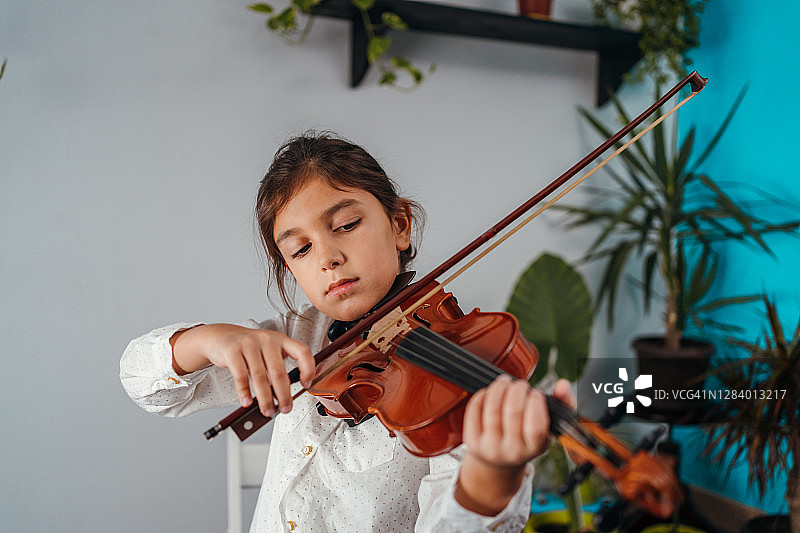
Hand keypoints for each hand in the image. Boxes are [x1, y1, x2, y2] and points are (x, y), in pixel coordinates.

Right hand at [171, 324, 313, 415]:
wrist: (220, 336)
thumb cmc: (248, 348)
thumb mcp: (266, 353)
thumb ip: (275, 370)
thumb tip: (282, 396)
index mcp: (280, 339)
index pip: (302, 351)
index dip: (308, 368)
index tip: (306, 384)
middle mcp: (267, 339)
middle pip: (279, 371)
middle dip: (283, 394)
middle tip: (285, 408)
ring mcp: (249, 344)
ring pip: (260, 376)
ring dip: (265, 398)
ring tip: (267, 410)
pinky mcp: (233, 351)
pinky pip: (241, 375)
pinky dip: (244, 391)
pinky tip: (247, 402)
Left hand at [455, 376, 574, 515]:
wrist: (499, 461)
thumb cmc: (527, 437)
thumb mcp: (548, 427)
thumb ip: (562, 404)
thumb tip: (563, 385)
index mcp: (534, 448)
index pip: (536, 426)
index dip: (536, 403)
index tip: (536, 393)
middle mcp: (512, 450)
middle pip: (513, 411)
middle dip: (518, 389)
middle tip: (520, 385)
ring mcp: (490, 446)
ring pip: (492, 407)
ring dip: (500, 387)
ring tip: (506, 382)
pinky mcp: (472, 439)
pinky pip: (475, 408)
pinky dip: (484, 394)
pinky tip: (491, 392)